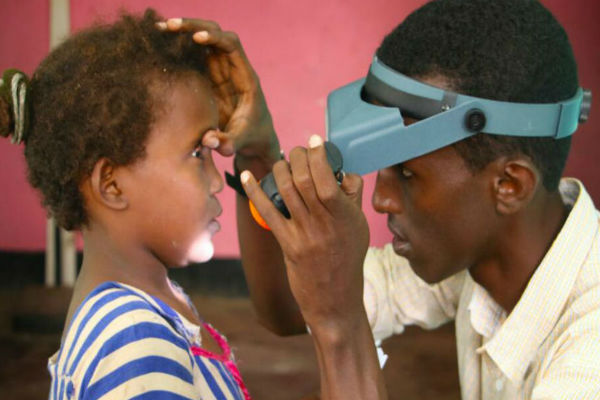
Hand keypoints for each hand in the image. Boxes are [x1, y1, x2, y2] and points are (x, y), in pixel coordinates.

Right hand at [158, 18, 280, 171]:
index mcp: (245, 78)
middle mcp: (233, 69)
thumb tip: (209, 141)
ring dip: (183, 33)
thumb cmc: (250, 139)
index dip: (215, 38)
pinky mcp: (209, 78)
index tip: (196, 37)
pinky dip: (179, 47)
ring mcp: (221, 71)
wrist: (254, 141)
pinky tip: (160, 44)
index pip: (232, 46)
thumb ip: (227, 143)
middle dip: (194, 26)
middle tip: (168, 26)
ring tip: (158, 29)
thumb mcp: (239, 142)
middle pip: (216, 35)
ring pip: (203, 42)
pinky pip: (195, 56)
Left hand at [241, 135, 369, 333]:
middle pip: (304, 180)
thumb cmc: (349, 259)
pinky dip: (255, 192)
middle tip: (298, 150)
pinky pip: (268, 213)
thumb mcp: (359, 227)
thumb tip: (343, 171)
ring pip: (286, 191)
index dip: (318, 155)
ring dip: (281, 169)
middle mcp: (323, 223)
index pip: (327, 178)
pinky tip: (247, 177)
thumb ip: (353, 198)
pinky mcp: (287, 244)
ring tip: (282, 162)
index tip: (314, 140)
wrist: (335, 298)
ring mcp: (303, 234)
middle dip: (298, 157)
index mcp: (344, 216)